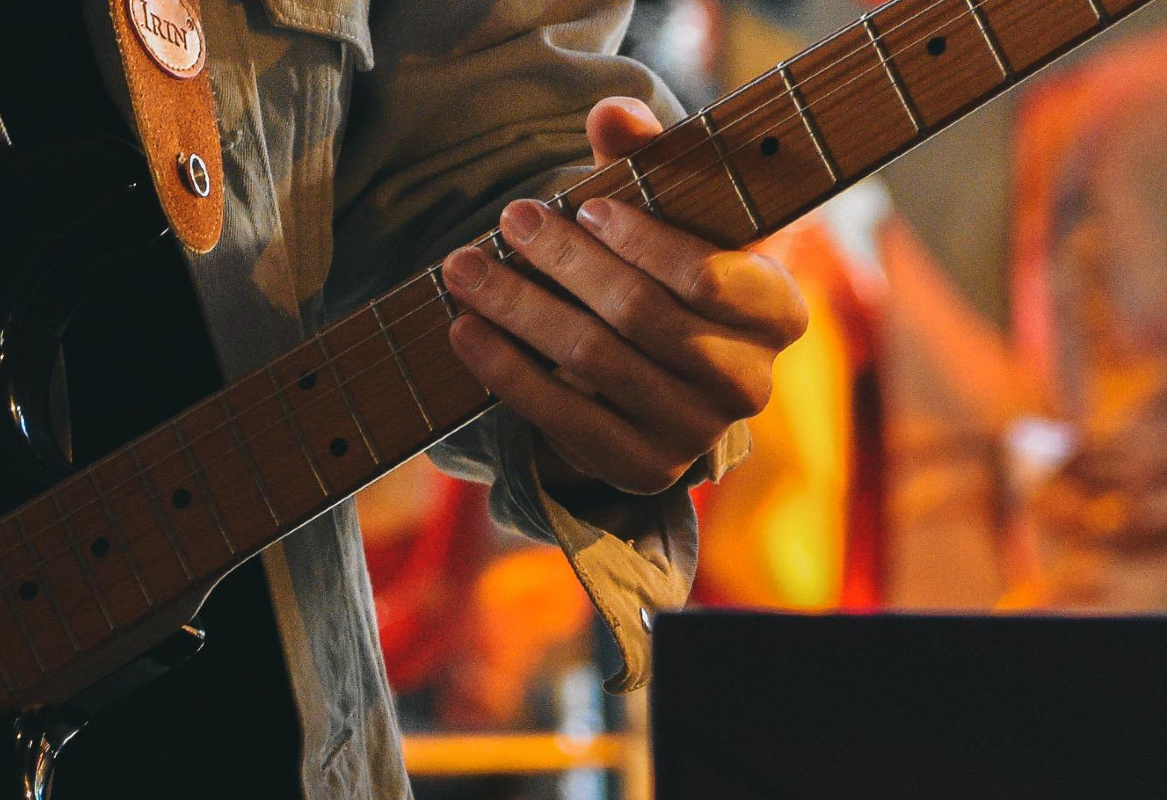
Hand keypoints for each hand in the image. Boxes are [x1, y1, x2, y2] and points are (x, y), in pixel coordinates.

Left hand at [444, 97, 807, 494]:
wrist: (651, 371)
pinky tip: (464, 331)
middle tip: (510, 219)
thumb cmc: (664, 271)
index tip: (585, 202)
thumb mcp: (670, 213)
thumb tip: (613, 112)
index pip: (710, 277)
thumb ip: (650, 159)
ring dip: (520, 309)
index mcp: (777, 311)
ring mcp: (694, 433)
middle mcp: (749, 382)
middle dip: (565, 261)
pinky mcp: (639, 469)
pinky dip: (506, 370)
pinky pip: (562, 419)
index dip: (644, 239)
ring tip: (465, 269)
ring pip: (594, 362)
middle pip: (640, 314)